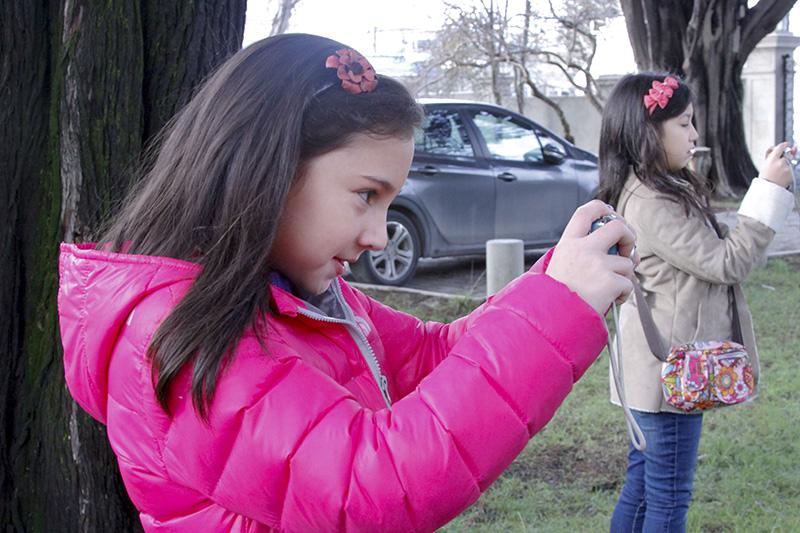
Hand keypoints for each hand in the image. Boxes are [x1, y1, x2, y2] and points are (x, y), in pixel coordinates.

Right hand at [546, 200, 636, 314]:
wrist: (552, 319)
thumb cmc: (556, 297)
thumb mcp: (561, 266)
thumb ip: (581, 252)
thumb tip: (617, 247)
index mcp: (568, 244)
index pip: (586, 212)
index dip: (602, 208)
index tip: (611, 214)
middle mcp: (583, 249)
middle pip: (618, 226)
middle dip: (629, 236)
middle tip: (627, 250)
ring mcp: (598, 265)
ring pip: (627, 262)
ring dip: (624, 276)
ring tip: (609, 289)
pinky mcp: (610, 282)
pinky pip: (628, 284)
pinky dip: (623, 294)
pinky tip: (610, 301)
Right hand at [762, 142, 793, 188]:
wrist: (768, 189)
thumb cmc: (765, 176)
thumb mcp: (765, 163)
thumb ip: (773, 152)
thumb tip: (787, 145)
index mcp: (772, 159)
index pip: (781, 147)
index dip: (784, 145)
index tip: (786, 144)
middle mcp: (780, 163)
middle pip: (787, 155)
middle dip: (784, 157)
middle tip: (779, 164)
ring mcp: (787, 169)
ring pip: (790, 161)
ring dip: (787, 164)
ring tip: (779, 172)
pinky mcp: (792, 174)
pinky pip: (793, 168)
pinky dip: (789, 170)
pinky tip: (782, 175)